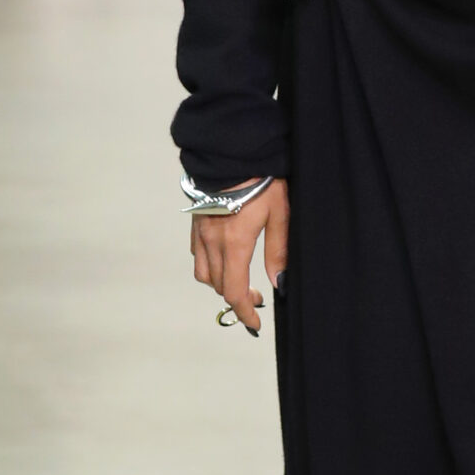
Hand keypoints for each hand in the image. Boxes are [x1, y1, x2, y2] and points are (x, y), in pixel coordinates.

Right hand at [191, 179, 290, 334]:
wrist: (233, 151)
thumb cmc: (261, 179)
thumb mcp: (279, 214)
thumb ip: (278, 251)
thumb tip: (278, 283)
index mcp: (234, 244)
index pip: (234, 292)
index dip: (244, 313)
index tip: (255, 323)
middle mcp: (212, 242)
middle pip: (219, 286)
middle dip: (237, 298)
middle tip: (257, 297)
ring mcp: (200, 233)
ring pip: (204, 273)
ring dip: (221, 283)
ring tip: (240, 279)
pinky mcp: (195, 223)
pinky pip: (197, 255)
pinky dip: (209, 265)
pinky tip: (224, 258)